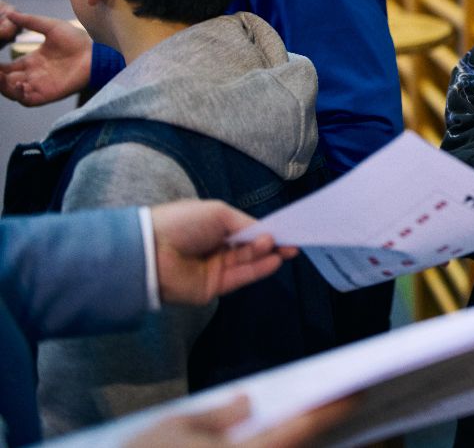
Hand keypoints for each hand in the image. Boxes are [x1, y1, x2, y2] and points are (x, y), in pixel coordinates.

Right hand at [0, 9, 91, 105]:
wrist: (96, 53)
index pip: (5, 68)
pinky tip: (19, 84)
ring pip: (12, 92)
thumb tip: (10, 13)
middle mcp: (32, 75)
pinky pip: (28, 100)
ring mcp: (39, 86)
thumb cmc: (77, 40)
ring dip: (3, 86)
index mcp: (31, 61)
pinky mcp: (48, 94)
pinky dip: (19, 95)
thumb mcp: (51, 27)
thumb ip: (30, 21)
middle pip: (5, 81)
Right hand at [127, 393, 355, 447]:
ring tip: (314, 419)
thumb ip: (218, 415)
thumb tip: (246, 402)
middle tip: (342, 403)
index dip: (332, 408)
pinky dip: (277, 444)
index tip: (358, 391)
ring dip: (300, 440)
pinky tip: (279, 434)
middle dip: (322, 431)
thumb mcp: (174, 426)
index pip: (302, 428)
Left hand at [150, 200, 296, 305]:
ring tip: (284, 248)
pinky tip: (274, 260)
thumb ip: (246, 224)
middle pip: (249, 247)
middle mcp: (215, 248)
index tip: (288, 229)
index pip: (245, 230)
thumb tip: (267, 232)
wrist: (152, 251)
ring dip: (267, 254)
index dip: (266, 230)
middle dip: (271, 243)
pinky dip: (259, 269)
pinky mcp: (213, 287)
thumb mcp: (218, 213)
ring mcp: (215, 269)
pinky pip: (240, 277)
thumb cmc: (183, 223)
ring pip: (247, 262)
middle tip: (292, 241)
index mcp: (213, 228)